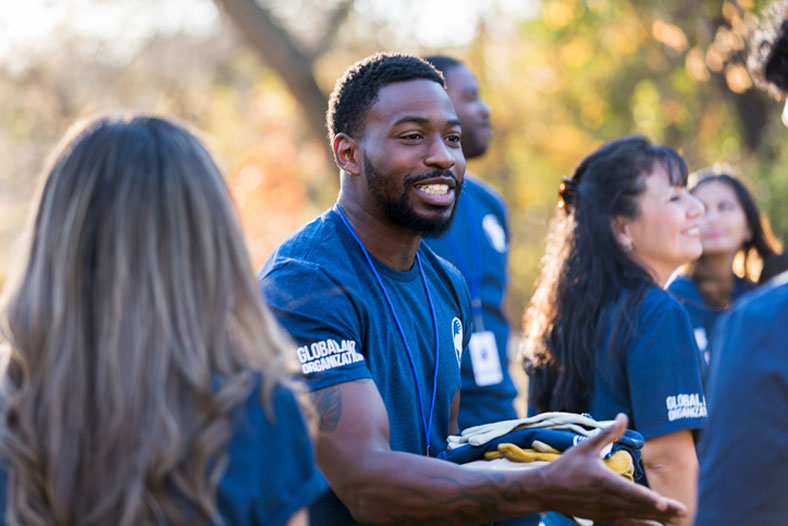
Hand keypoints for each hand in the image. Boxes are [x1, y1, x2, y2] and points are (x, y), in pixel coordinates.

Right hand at [538, 413, 686, 525]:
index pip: (630, 492)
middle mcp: (606, 499)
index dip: (648, 499)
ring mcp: (605, 511)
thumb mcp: (586, 446)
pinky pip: (626, 523)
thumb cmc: (567, 466)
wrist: (547, 490)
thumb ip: (608, 433)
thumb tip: (623, 416)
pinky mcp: (603, 517)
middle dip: (661, 510)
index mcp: (603, 481)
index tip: (664, 504)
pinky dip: (641, 525)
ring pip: (635, 516)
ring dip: (656, 518)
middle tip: (682, 511)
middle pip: (638, 506)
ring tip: (677, 520)